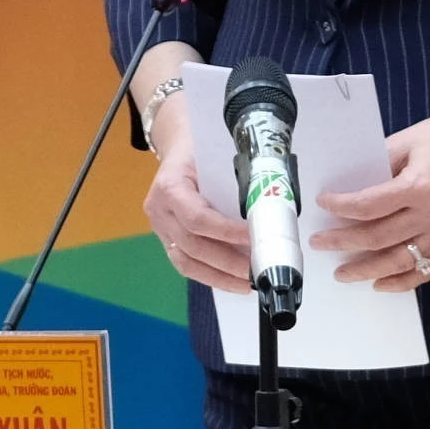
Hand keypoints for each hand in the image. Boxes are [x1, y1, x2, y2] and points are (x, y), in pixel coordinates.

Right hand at [140, 100, 254, 296]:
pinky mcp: (165, 238)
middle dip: (226, 262)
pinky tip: (231, 281)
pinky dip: (209, 275)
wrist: (178, 144)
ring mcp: (159, 227)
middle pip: (192, 245)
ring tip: (246, 283)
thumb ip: (235, 179)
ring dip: (218, 277)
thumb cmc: (200, 147)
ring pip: (185, 262)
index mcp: (170, 186)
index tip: (254, 239)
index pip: (197, 218)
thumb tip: (270, 206)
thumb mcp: (215, 154)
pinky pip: (184, 263)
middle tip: (255, 271)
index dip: (226, 233)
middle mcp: (159, 210)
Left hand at [314, 107, 429, 292]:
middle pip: (379, 237)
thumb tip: (346, 185)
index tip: (322, 203)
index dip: (341, 207)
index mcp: (418, 186)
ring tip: (342, 273)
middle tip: (319, 243)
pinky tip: (380, 283)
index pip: (369, 205)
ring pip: (399, 262)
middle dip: (344, 242)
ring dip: (367, 271)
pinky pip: (425, 270)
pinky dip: (401, 282)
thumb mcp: (406, 141)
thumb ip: (378, 164)